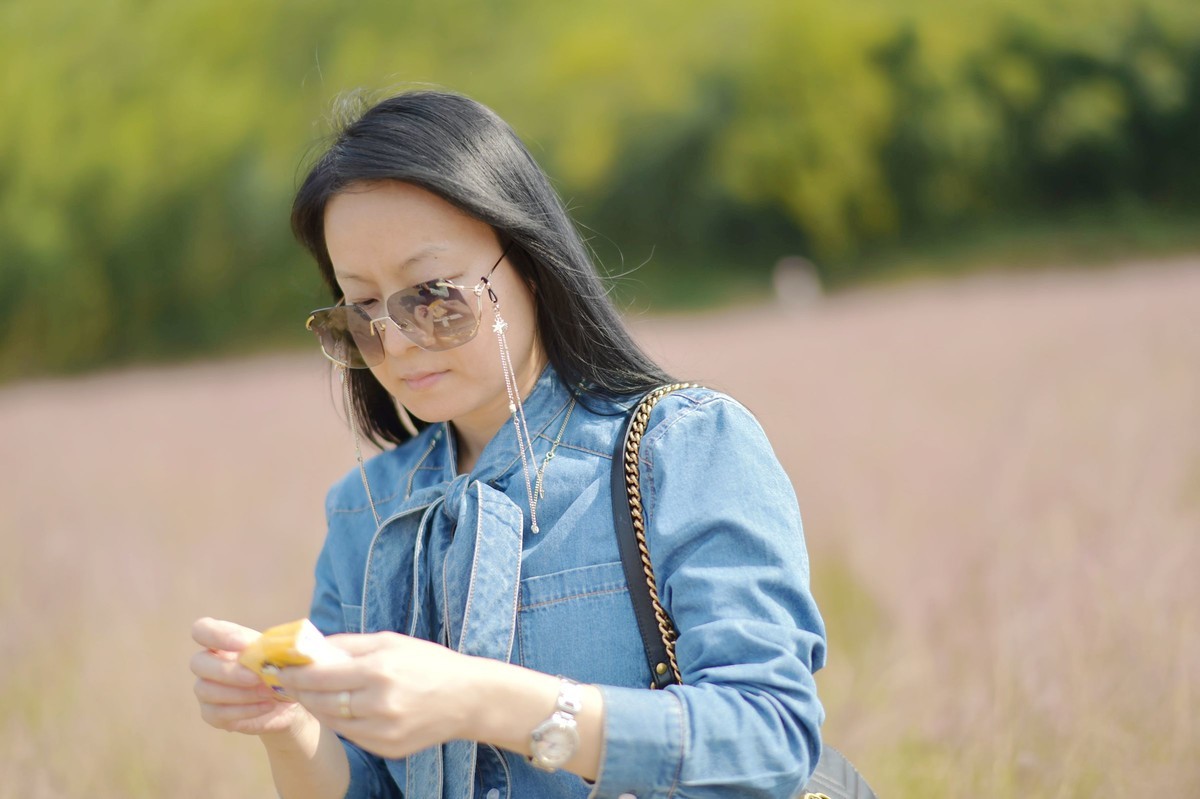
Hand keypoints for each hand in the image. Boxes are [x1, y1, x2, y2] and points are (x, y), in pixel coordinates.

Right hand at [190, 617, 312, 737]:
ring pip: (206, 690)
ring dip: (240, 693)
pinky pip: (217, 713)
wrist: (287, 699)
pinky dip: (245, 710)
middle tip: (257, 677)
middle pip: (198, 663)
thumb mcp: (280, 654)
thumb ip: (273, 647)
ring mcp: (205, 689)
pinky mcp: (211, 714)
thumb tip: (278, 648)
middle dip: (229, 671)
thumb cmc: (280, 668)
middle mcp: (207, 664)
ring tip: (268, 693)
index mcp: (221, 641)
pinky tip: (267, 706)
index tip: (245, 644)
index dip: (217, 635)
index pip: (202, 630)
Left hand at [275, 631, 480, 759]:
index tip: (276, 667)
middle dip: (298, 691)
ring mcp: (383, 731)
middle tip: (284, 681)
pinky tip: (340, 707)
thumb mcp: (390, 642)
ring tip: (308, 693)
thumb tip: (309, 647)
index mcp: (379, 671)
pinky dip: (341, 720)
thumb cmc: (429, 663)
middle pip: (321, 701)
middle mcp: (379, 704)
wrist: (468, 698)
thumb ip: (348, 645)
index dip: (293, 673)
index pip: (320, 675)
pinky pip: (352, 734)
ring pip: (332, 721)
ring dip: (316, 706)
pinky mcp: (387, 749)